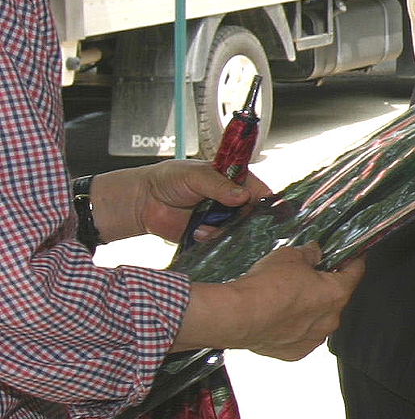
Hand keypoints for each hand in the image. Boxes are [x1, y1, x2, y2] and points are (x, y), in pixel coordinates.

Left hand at [90, 160, 271, 245]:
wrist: (142, 200)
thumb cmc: (169, 179)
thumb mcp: (196, 176)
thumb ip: (219, 186)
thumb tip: (243, 196)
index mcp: (234, 182)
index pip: (260, 192)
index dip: (268, 202)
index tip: (269, 212)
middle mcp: (232, 202)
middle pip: (254, 215)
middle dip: (249, 221)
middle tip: (238, 222)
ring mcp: (221, 220)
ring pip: (239, 231)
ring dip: (228, 231)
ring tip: (208, 225)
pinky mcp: (209, 236)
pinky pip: (220, 242)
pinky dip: (212, 239)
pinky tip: (198, 232)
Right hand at [174, 242, 363, 362]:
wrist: (238, 316)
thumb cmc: (265, 288)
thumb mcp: (289, 257)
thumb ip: (308, 254)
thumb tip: (313, 252)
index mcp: (336, 294)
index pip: (355, 273)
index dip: (353, 262)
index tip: (353, 258)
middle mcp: (329, 320)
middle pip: (334, 299)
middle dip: (323, 288)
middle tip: (304, 279)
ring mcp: (313, 338)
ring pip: (317, 320)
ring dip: (308, 310)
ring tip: (285, 300)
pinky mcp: (295, 352)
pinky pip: (300, 337)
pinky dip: (292, 328)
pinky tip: (277, 319)